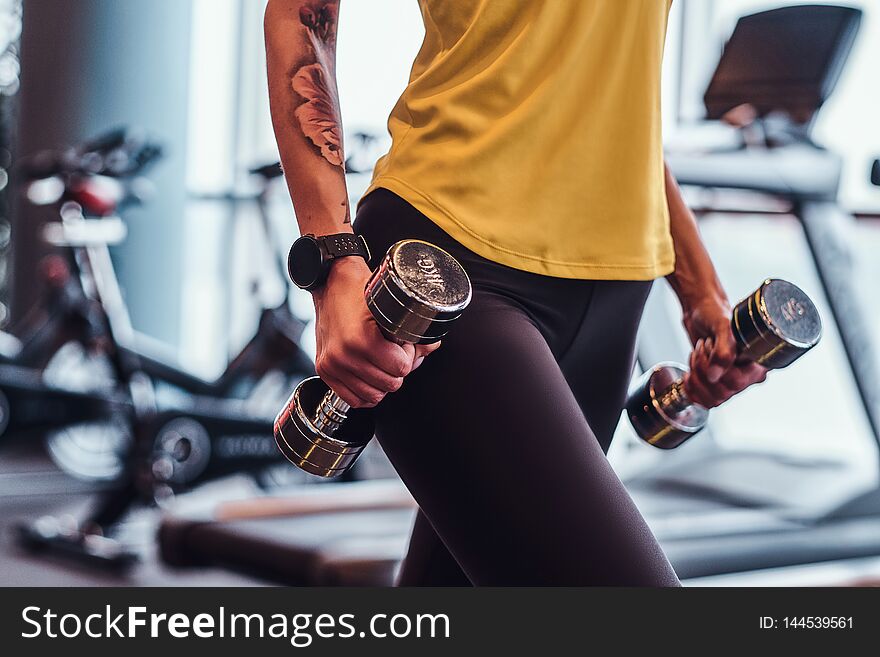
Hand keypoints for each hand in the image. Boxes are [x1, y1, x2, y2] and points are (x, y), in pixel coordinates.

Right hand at [312, 257, 439, 407]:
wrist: (330, 282)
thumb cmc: (358, 290)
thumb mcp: (390, 305)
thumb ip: (415, 329)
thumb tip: (430, 347)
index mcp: (360, 340)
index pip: (401, 369)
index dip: (408, 357)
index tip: (402, 345)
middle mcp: (343, 355)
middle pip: (389, 385)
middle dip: (396, 370)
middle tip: (392, 353)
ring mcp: (332, 365)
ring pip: (372, 396)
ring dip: (381, 382)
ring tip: (380, 362)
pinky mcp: (325, 370)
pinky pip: (353, 399)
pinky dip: (365, 392)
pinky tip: (369, 375)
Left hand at [681, 294, 766, 407]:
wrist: (702, 314)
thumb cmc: (715, 313)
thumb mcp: (722, 325)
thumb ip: (723, 349)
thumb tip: (714, 376)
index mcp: (758, 362)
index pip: (737, 382)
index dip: (717, 368)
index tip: (711, 347)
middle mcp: (748, 375)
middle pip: (723, 393)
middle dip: (703, 369)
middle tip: (703, 348)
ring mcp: (732, 381)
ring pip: (713, 399)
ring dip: (697, 377)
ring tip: (698, 356)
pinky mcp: (717, 384)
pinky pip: (705, 401)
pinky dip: (691, 388)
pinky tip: (690, 372)